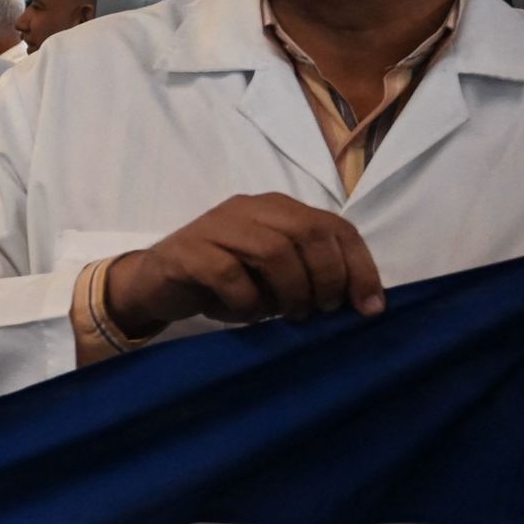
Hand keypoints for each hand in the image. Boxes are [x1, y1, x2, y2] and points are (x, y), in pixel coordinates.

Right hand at [103, 192, 384, 338]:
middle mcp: (250, 208)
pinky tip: (247, 314)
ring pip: (272, 250)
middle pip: (308, 232)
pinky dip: (247, 302)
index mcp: (278, 208)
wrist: (154, 285)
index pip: (335, 227)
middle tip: (321, 311)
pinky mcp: (188, 251)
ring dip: (291, 291)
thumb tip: (363, 303)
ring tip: (289, 315)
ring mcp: (216, 226)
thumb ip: (310, 273)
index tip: (369, 307)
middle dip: (326, 278)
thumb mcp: (273, 276)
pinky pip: (229, 275)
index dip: (359, 267)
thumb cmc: (223, 283)